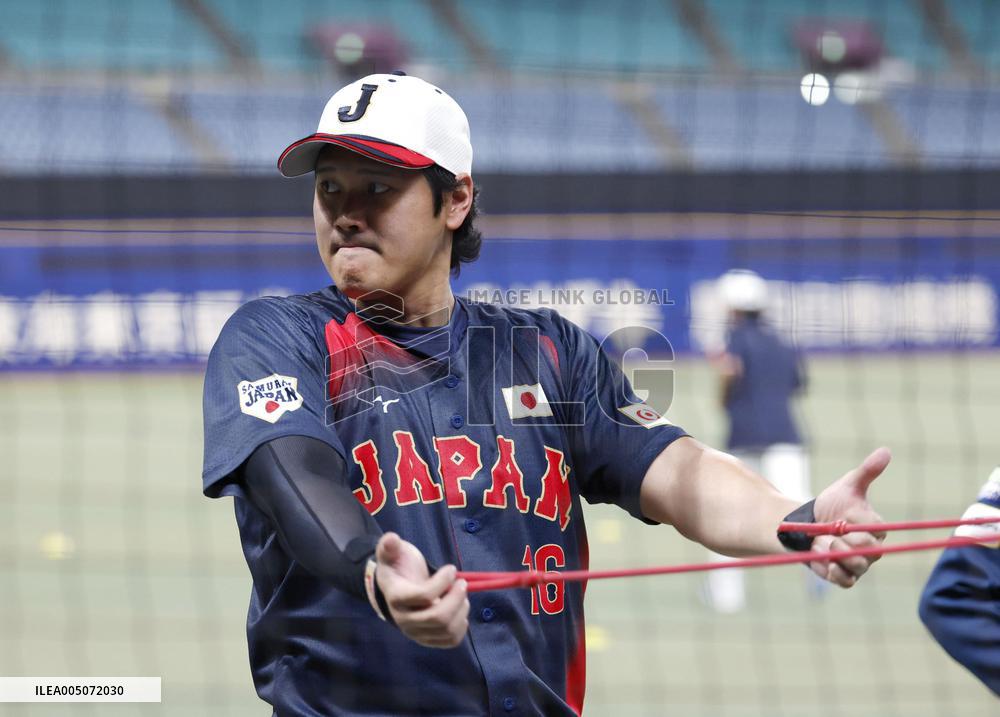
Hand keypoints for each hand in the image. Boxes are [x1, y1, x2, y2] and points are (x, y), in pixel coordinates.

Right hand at [375, 532, 468, 647]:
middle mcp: (404, 619)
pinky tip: (459, 609)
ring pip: (447, 630)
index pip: (423, 596)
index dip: (442, 582)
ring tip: (461, 595)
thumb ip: (389, 545)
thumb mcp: (392, 552)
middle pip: (438, 618)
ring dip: (461, 610)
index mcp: (396, 597)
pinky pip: (450, 640)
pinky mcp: (428, 640)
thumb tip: (391, 539)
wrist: (397, 587)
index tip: (451, 569)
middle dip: (456, 598)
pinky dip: (461, 626)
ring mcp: (416, 633)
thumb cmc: (398, 566)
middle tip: (462, 583)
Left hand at [810, 447, 890, 587]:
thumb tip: (886, 451)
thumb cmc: (831, 505)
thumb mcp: (847, 486)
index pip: (876, 529)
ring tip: (823, 542)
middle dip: (846, 539)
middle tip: (830, 531)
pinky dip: (834, 571)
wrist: (806, 525)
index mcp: (876, 527)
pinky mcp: (844, 577)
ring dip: (835, 552)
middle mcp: (871, 549)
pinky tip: (823, 559)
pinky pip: (845, 580)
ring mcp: (859, 564)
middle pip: (869, 550)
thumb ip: (867, 471)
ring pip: (856, 565)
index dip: (857, 523)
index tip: (842, 515)